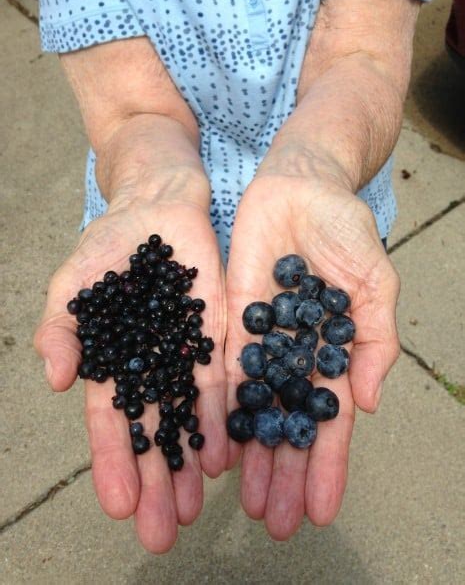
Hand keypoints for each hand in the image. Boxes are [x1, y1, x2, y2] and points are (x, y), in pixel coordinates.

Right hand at [34, 195, 227, 552]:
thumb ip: (62, 328)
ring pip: (189, 418)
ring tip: (194, 508)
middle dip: (156, 481)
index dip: (113, 462)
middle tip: (161, 531)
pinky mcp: (219, 336)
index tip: (119, 505)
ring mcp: (187, 354)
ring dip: (191, 463)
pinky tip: (225, 455)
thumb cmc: (110, 244)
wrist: (158, 207)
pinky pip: (221, 382)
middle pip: (154, 432)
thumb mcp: (75, 283)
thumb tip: (57, 378)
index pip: (112, 421)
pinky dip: (222, 418)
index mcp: (115, 361)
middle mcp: (153, 367)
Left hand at [225, 163, 399, 538]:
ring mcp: (262, 341)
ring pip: (254, 408)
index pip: (330, 419)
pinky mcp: (231, 321)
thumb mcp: (373, 281)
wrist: (300, 187)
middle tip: (275, 522)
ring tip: (245, 500)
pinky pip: (223, 371)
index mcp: (334, 352)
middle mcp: (295, 355)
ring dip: (251, 454)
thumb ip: (374, 339)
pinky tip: (215, 444)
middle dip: (284, 472)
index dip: (328, 465)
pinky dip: (220, 408)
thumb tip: (365, 401)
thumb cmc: (344, 229)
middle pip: (288, 424)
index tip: (321, 510)